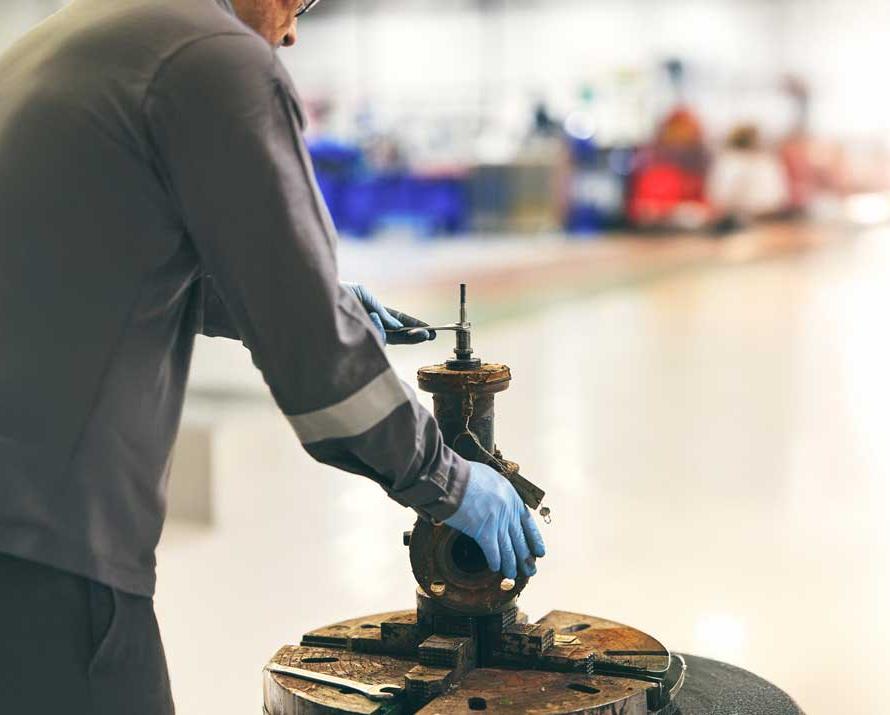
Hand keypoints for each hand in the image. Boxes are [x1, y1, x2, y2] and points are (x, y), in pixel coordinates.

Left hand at [343, 282, 435, 344]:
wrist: (313, 299)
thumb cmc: (334, 294)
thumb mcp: (362, 294)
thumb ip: (381, 310)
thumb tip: (398, 327)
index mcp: (372, 315)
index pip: (397, 323)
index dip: (414, 327)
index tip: (430, 331)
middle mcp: (369, 329)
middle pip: (397, 336)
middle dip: (414, 336)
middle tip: (430, 336)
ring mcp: (363, 339)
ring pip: (387, 339)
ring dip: (392, 329)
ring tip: (376, 316)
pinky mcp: (356, 346)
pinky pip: (374, 339)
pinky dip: (375, 328)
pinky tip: (370, 319)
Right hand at [445, 462, 545, 579]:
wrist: (452, 479)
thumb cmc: (465, 475)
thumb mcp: (491, 478)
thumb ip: (498, 492)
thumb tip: (497, 500)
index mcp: (512, 497)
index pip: (528, 523)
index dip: (534, 539)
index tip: (539, 551)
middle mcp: (508, 511)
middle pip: (520, 539)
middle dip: (526, 557)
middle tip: (530, 570)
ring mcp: (497, 522)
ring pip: (508, 549)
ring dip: (511, 564)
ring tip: (513, 575)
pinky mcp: (483, 531)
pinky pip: (493, 551)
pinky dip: (495, 561)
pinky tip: (497, 569)